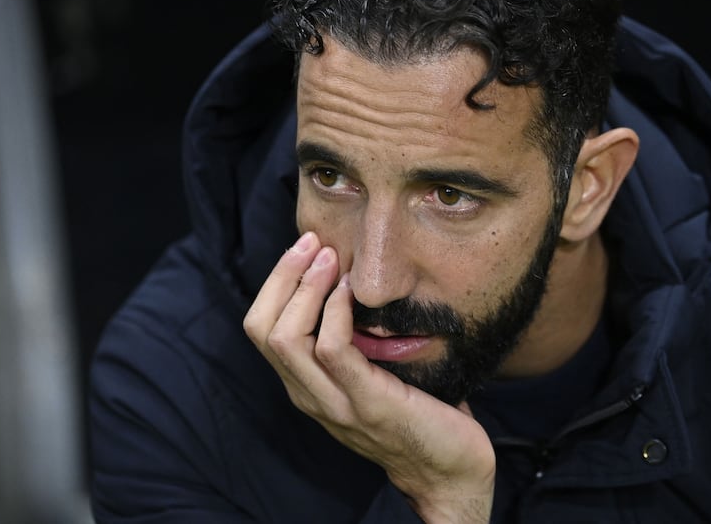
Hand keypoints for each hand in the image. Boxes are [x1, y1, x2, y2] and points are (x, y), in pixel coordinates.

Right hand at [243, 231, 495, 522]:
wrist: (450, 469)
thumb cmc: (418, 410)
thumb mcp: (373, 369)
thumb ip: (356, 338)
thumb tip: (354, 279)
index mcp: (306, 386)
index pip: (260, 328)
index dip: (274, 282)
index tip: (305, 247)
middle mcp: (309, 396)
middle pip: (262, 329)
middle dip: (282, 276)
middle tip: (312, 242)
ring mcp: (335, 404)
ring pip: (286, 338)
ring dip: (306, 287)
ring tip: (330, 257)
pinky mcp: (367, 404)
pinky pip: (333, 350)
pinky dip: (336, 312)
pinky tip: (352, 290)